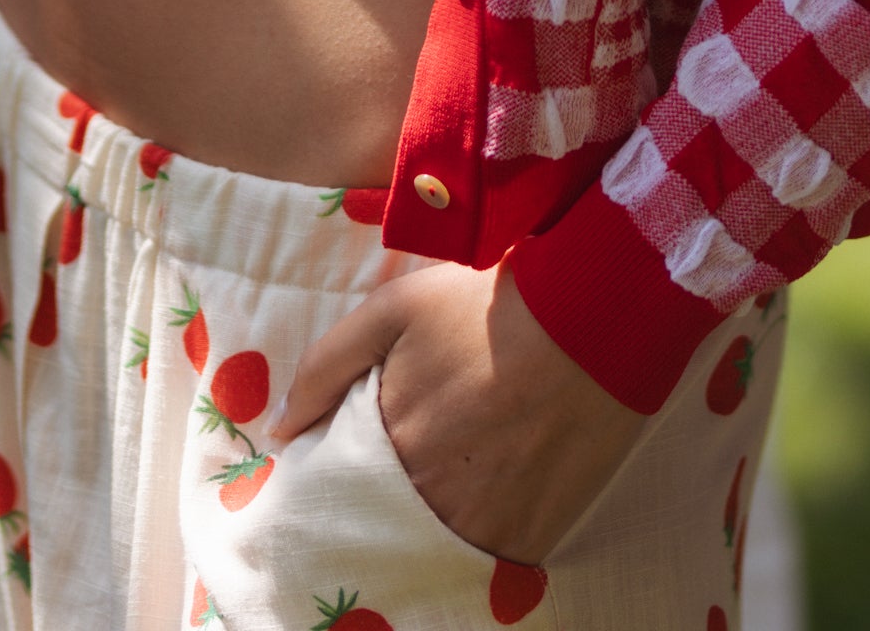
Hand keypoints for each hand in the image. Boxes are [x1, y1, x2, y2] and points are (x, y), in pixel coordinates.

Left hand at [274, 260, 646, 564]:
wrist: (590, 319)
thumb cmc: (485, 307)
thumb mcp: (393, 310)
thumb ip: (325, 367)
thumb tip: (278, 428)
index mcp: (387, 447)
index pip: (337, 489)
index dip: (338, 476)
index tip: (346, 461)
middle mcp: (427, 501)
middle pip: (382, 523)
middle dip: (380, 503)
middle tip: (406, 467)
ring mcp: (481, 529)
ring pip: (430, 547)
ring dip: (426, 523)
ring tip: (447, 480)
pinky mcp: (529, 542)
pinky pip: (484, 562)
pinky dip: (476, 539)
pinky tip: (485, 500)